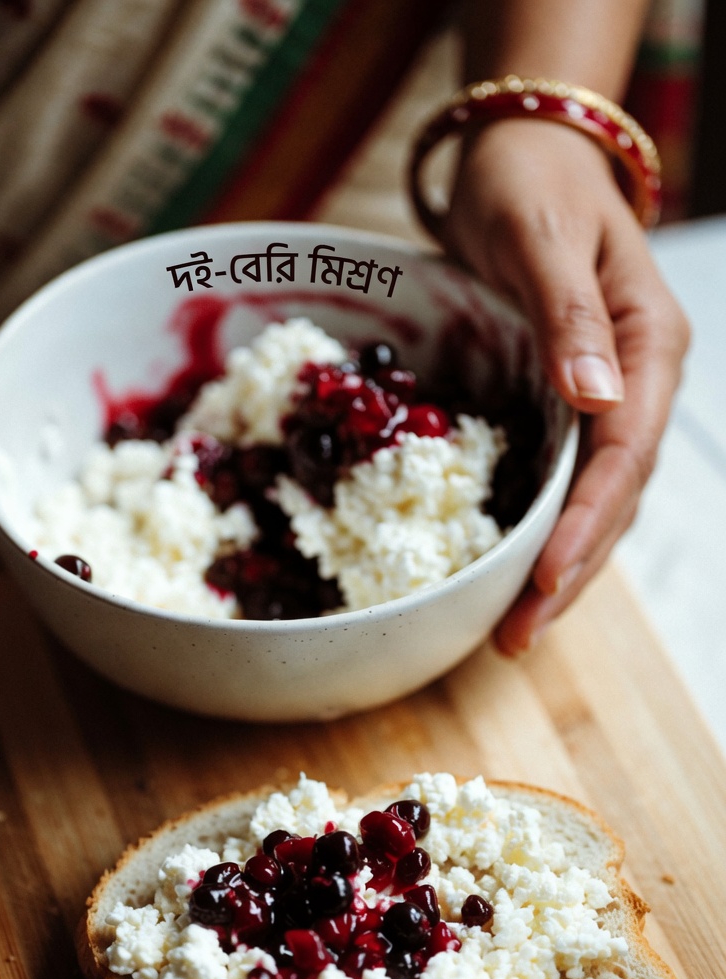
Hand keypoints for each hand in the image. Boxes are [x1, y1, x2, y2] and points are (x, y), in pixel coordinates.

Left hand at [443, 118, 689, 653]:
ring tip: (514, 631)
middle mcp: (639, 380)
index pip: (624, 452)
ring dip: (561, 569)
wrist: (522, 156)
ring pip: (599, 503)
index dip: (586, 521)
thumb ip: (572, 316)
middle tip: (519, 636)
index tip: (543, 577)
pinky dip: (546, 534)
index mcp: (650, 343)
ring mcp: (610, 398)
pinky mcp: (574, 407)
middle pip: (616, 496)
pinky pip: (570, 483)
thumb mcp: (541, 236)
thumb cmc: (529, 184)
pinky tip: (515, 576)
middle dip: (571, 571)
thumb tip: (596, 398)